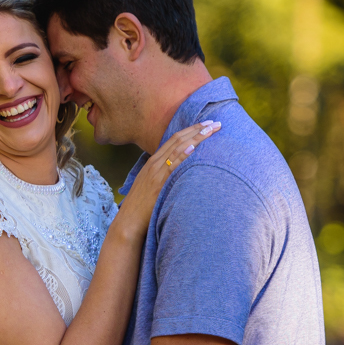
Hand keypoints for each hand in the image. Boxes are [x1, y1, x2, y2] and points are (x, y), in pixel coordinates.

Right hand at [115, 120, 220, 240]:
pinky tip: (193, 147)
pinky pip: (172, 167)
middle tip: (214, 122)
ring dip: (196, 138)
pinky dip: (182, 155)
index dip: (190, 130)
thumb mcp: (150, 186)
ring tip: (210, 130)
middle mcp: (154, 164)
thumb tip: (178, 173)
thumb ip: (163, 176)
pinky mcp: (158, 184)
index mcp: (152, 163)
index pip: (173, 140)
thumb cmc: (142, 207)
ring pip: (177, 149)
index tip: (205, 124)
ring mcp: (155, 173)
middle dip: (197, 129)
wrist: (129, 221)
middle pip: (178, 140)